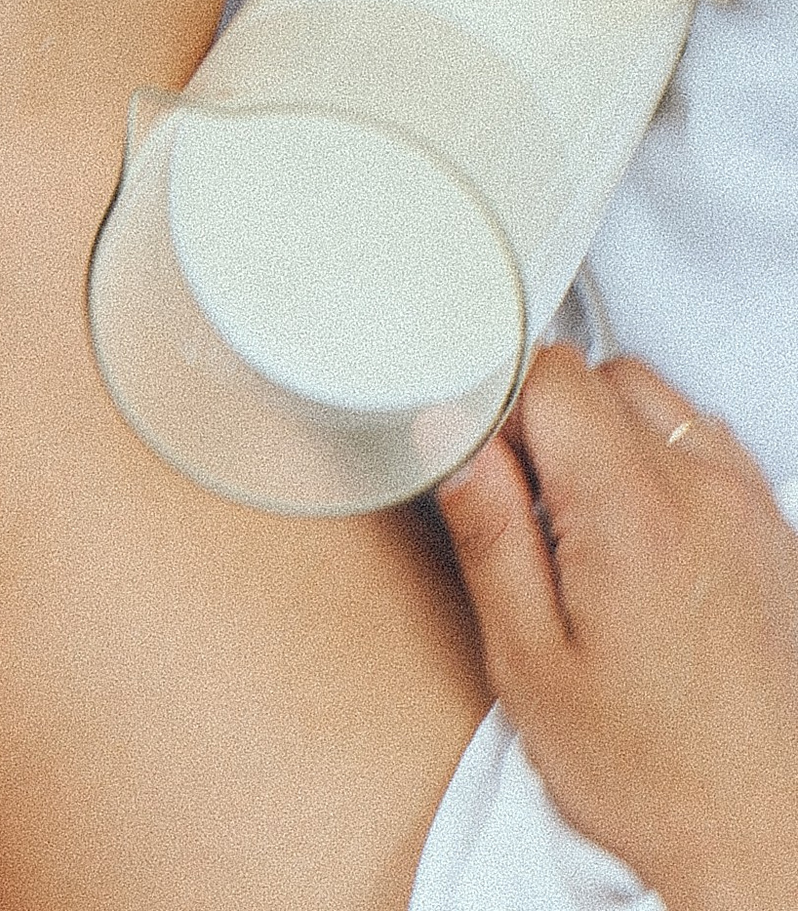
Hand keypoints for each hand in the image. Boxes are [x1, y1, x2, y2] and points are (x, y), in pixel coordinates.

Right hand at [433, 343, 797, 910]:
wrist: (766, 843)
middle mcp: (706, 492)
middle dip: (551, 420)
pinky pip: (710, 448)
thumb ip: (489, 534)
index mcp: (634, 512)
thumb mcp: (531, 664)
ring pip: (660, 402)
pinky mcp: (778, 536)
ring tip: (587, 530)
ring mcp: (752, 509)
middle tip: (530, 509)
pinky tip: (644, 541)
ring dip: (611, 436)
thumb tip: (453, 442)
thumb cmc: (653, 776)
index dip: (499, 408)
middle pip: (604, 376)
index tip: (484, 466)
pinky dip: (667, 464)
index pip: (550, 374)